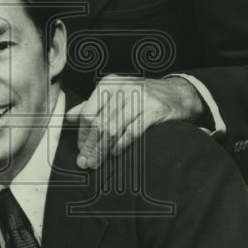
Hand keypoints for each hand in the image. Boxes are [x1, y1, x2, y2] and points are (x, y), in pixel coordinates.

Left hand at [65, 75, 204, 168]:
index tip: (80, 151)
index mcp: (108, 84)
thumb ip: (92, 105)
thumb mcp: (115, 94)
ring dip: (102, 150)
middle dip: (90, 146)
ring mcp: (139, 98)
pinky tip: (115, 154)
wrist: (178, 93)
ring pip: (113, 129)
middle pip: (99, 123)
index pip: (88, 113)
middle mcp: (122, 88)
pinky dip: (121, 145)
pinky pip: (132, 131)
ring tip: (96, 163)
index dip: (82, 135)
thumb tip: (69, 117)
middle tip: (85, 163)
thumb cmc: (141, 96)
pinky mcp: (154, 109)